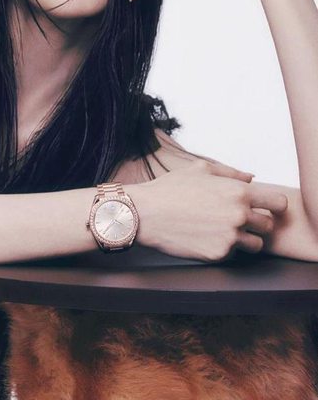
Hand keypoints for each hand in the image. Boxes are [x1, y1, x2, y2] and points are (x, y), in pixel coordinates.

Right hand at [129, 159, 287, 261]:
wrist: (146, 213)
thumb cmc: (170, 188)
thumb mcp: (200, 170)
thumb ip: (231, 173)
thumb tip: (252, 178)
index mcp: (238, 192)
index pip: (278, 203)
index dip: (274, 206)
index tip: (265, 208)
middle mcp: (239, 215)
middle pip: (268, 226)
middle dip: (256, 223)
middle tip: (235, 219)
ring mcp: (230, 237)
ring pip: (255, 245)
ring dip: (244, 239)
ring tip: (222, 230)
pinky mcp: (218, 255)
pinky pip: (233, 254)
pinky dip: (224, 248)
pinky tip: (206, 237)